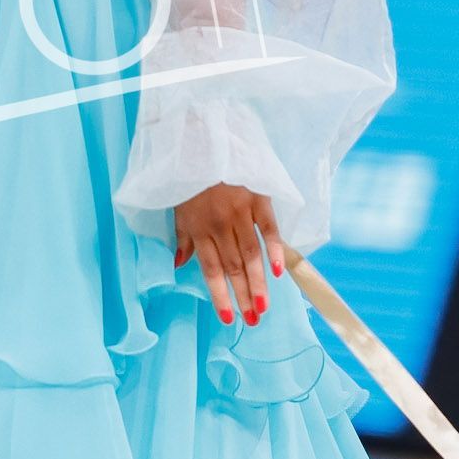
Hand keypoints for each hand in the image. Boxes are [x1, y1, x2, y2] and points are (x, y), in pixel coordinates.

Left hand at [173, 184, 284, 324]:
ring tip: (264, 307)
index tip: (229, 318)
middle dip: (243, 296)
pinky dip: (275, 249)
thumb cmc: (189, 176)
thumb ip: (184, 237)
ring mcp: (240, 211)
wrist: (201, 138)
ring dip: (258, 283)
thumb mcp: (178, 206)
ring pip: (251, 254)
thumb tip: (179, 265)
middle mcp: (218, 224)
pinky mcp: (258, 197)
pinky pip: (269, 228)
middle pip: (233, 266)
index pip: (210, 269)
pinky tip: (280, 271)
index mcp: (198, 228)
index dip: (220, 294)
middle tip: (254, 320)